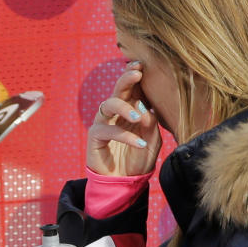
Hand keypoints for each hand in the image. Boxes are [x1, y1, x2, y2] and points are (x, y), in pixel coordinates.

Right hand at [87, 61, 161, 176]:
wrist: (126, 181)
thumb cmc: (139, 158)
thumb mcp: (152, 140)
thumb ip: (151, 123)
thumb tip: (144, 105)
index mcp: (131, 108)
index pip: (132, 87)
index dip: (135, 74)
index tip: (143, 64)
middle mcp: (116, 112)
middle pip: (118, 89)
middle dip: (127, 78)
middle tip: (137, 73)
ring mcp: (104, 123)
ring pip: (109, 104)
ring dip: (125, 107)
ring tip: (139, 118)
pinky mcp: (95, 137)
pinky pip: (107, 130)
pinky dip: (124, 135)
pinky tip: (139, 143)